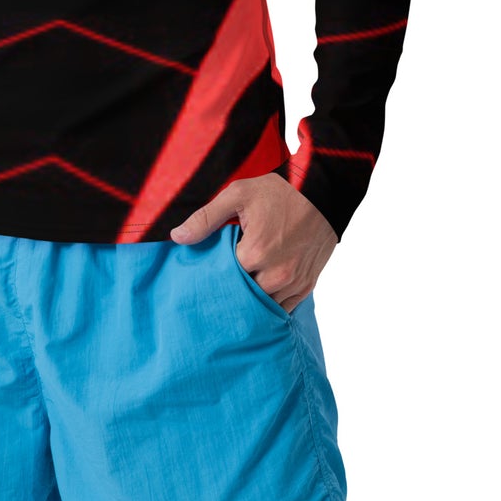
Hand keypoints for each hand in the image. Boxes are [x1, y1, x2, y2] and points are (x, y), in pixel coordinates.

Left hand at [168, 173, 336, 310]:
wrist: (323, 194)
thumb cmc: (280, 192)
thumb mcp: (238, 195)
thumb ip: (206, 218)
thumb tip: (177, 237)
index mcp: (255, 252)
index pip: (223, 276)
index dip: (214, 271)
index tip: (208, 266)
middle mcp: (275, 274)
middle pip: (242, 294)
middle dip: (231, 287)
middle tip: (220, 280)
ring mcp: (293, 282)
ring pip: (263, 305)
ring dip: (251, 298)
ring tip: (239, 286)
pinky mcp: (307, 285)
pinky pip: (284, 308)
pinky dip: (271, 304)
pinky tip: (259, 294)